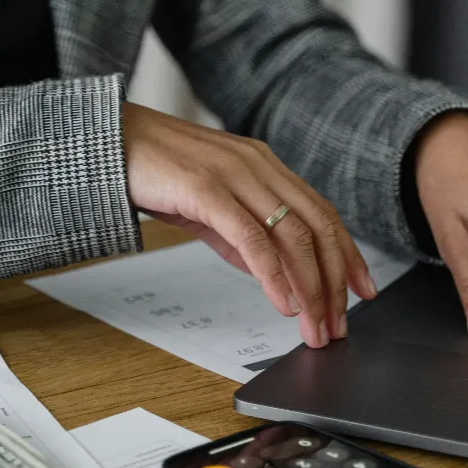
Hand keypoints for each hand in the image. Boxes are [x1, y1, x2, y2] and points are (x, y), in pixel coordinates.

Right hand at [122, 103, 376, 347]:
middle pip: (317, 226)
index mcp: (264, 166)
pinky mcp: (207, 189)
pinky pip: (252, 238)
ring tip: (315, 326)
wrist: (104, 141)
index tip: (363, 290)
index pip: (321, 212)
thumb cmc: (154, 169)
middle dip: (335, 281)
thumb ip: (240, 234)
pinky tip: (282, 303)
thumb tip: (270, 272)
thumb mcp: (209, 205)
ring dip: (311, 287)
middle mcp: (258, 166)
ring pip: (292, 235)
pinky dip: (274, 275)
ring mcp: (234, 175)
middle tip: (340, 324)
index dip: (348, 254)